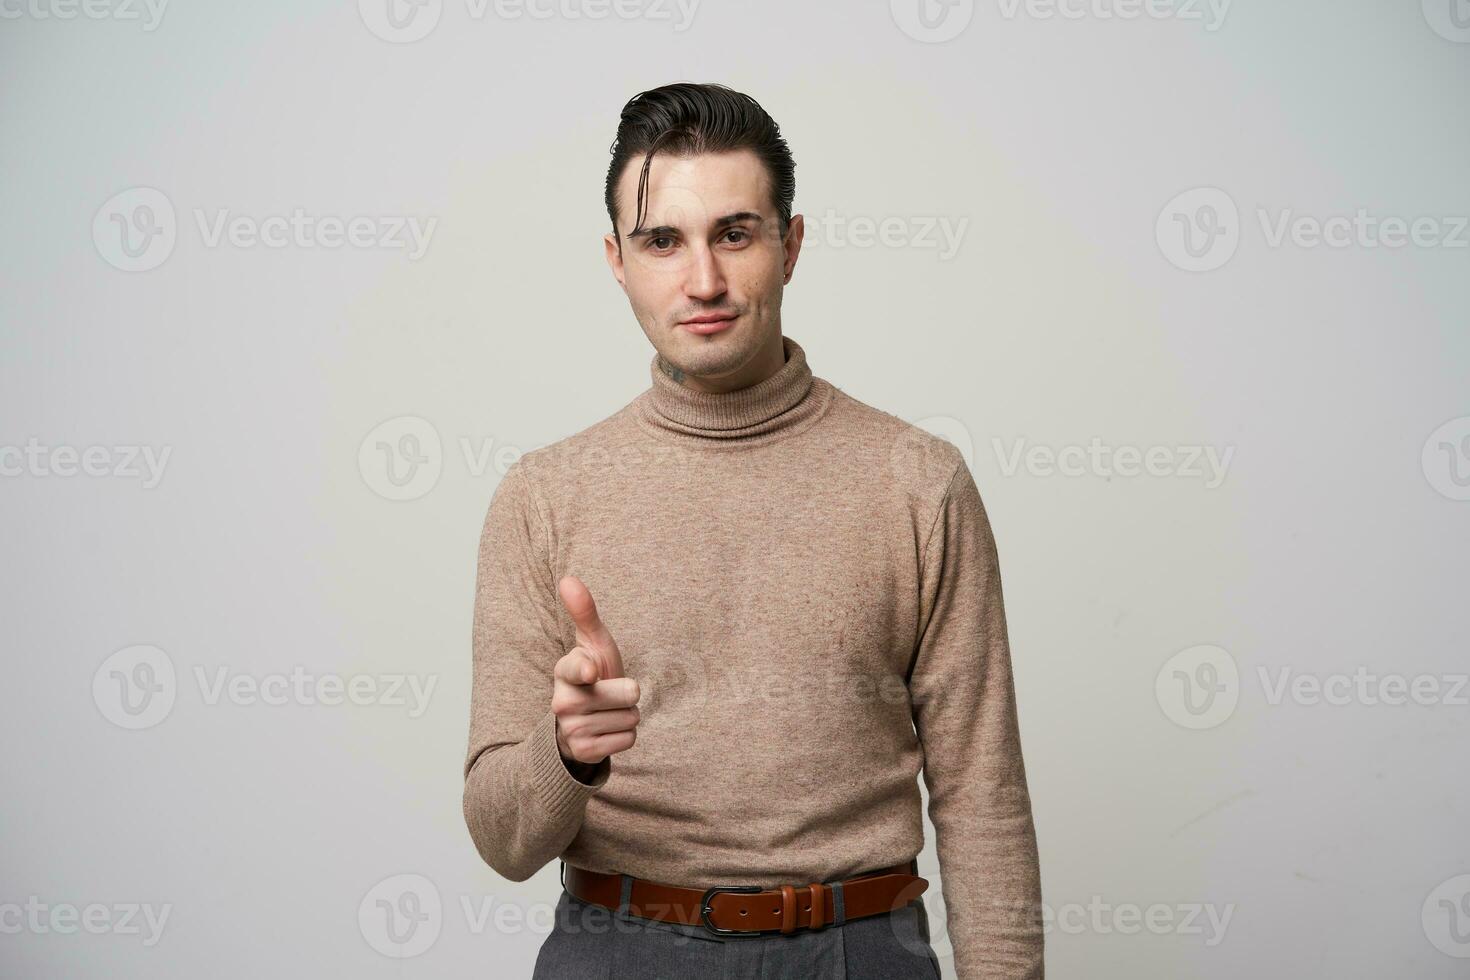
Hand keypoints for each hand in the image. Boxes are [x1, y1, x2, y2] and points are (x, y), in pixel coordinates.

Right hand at [553, 575, 640, 770]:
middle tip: (611, 693)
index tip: (590, 671)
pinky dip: (625, 736)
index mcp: (564, 671)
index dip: (586, 670)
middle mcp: (562, 701)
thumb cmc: (594, 676)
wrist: (582, 723)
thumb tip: (568, 578)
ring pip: (630, 718)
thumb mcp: (592, 645)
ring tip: (609, 712)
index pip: (576, 669)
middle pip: (628, 694)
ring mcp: (571, 729)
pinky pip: (628, 740)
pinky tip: (608, 730)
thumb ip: (584, 612)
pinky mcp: (584, 752)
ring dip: (627, 715)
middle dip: (628, 694)